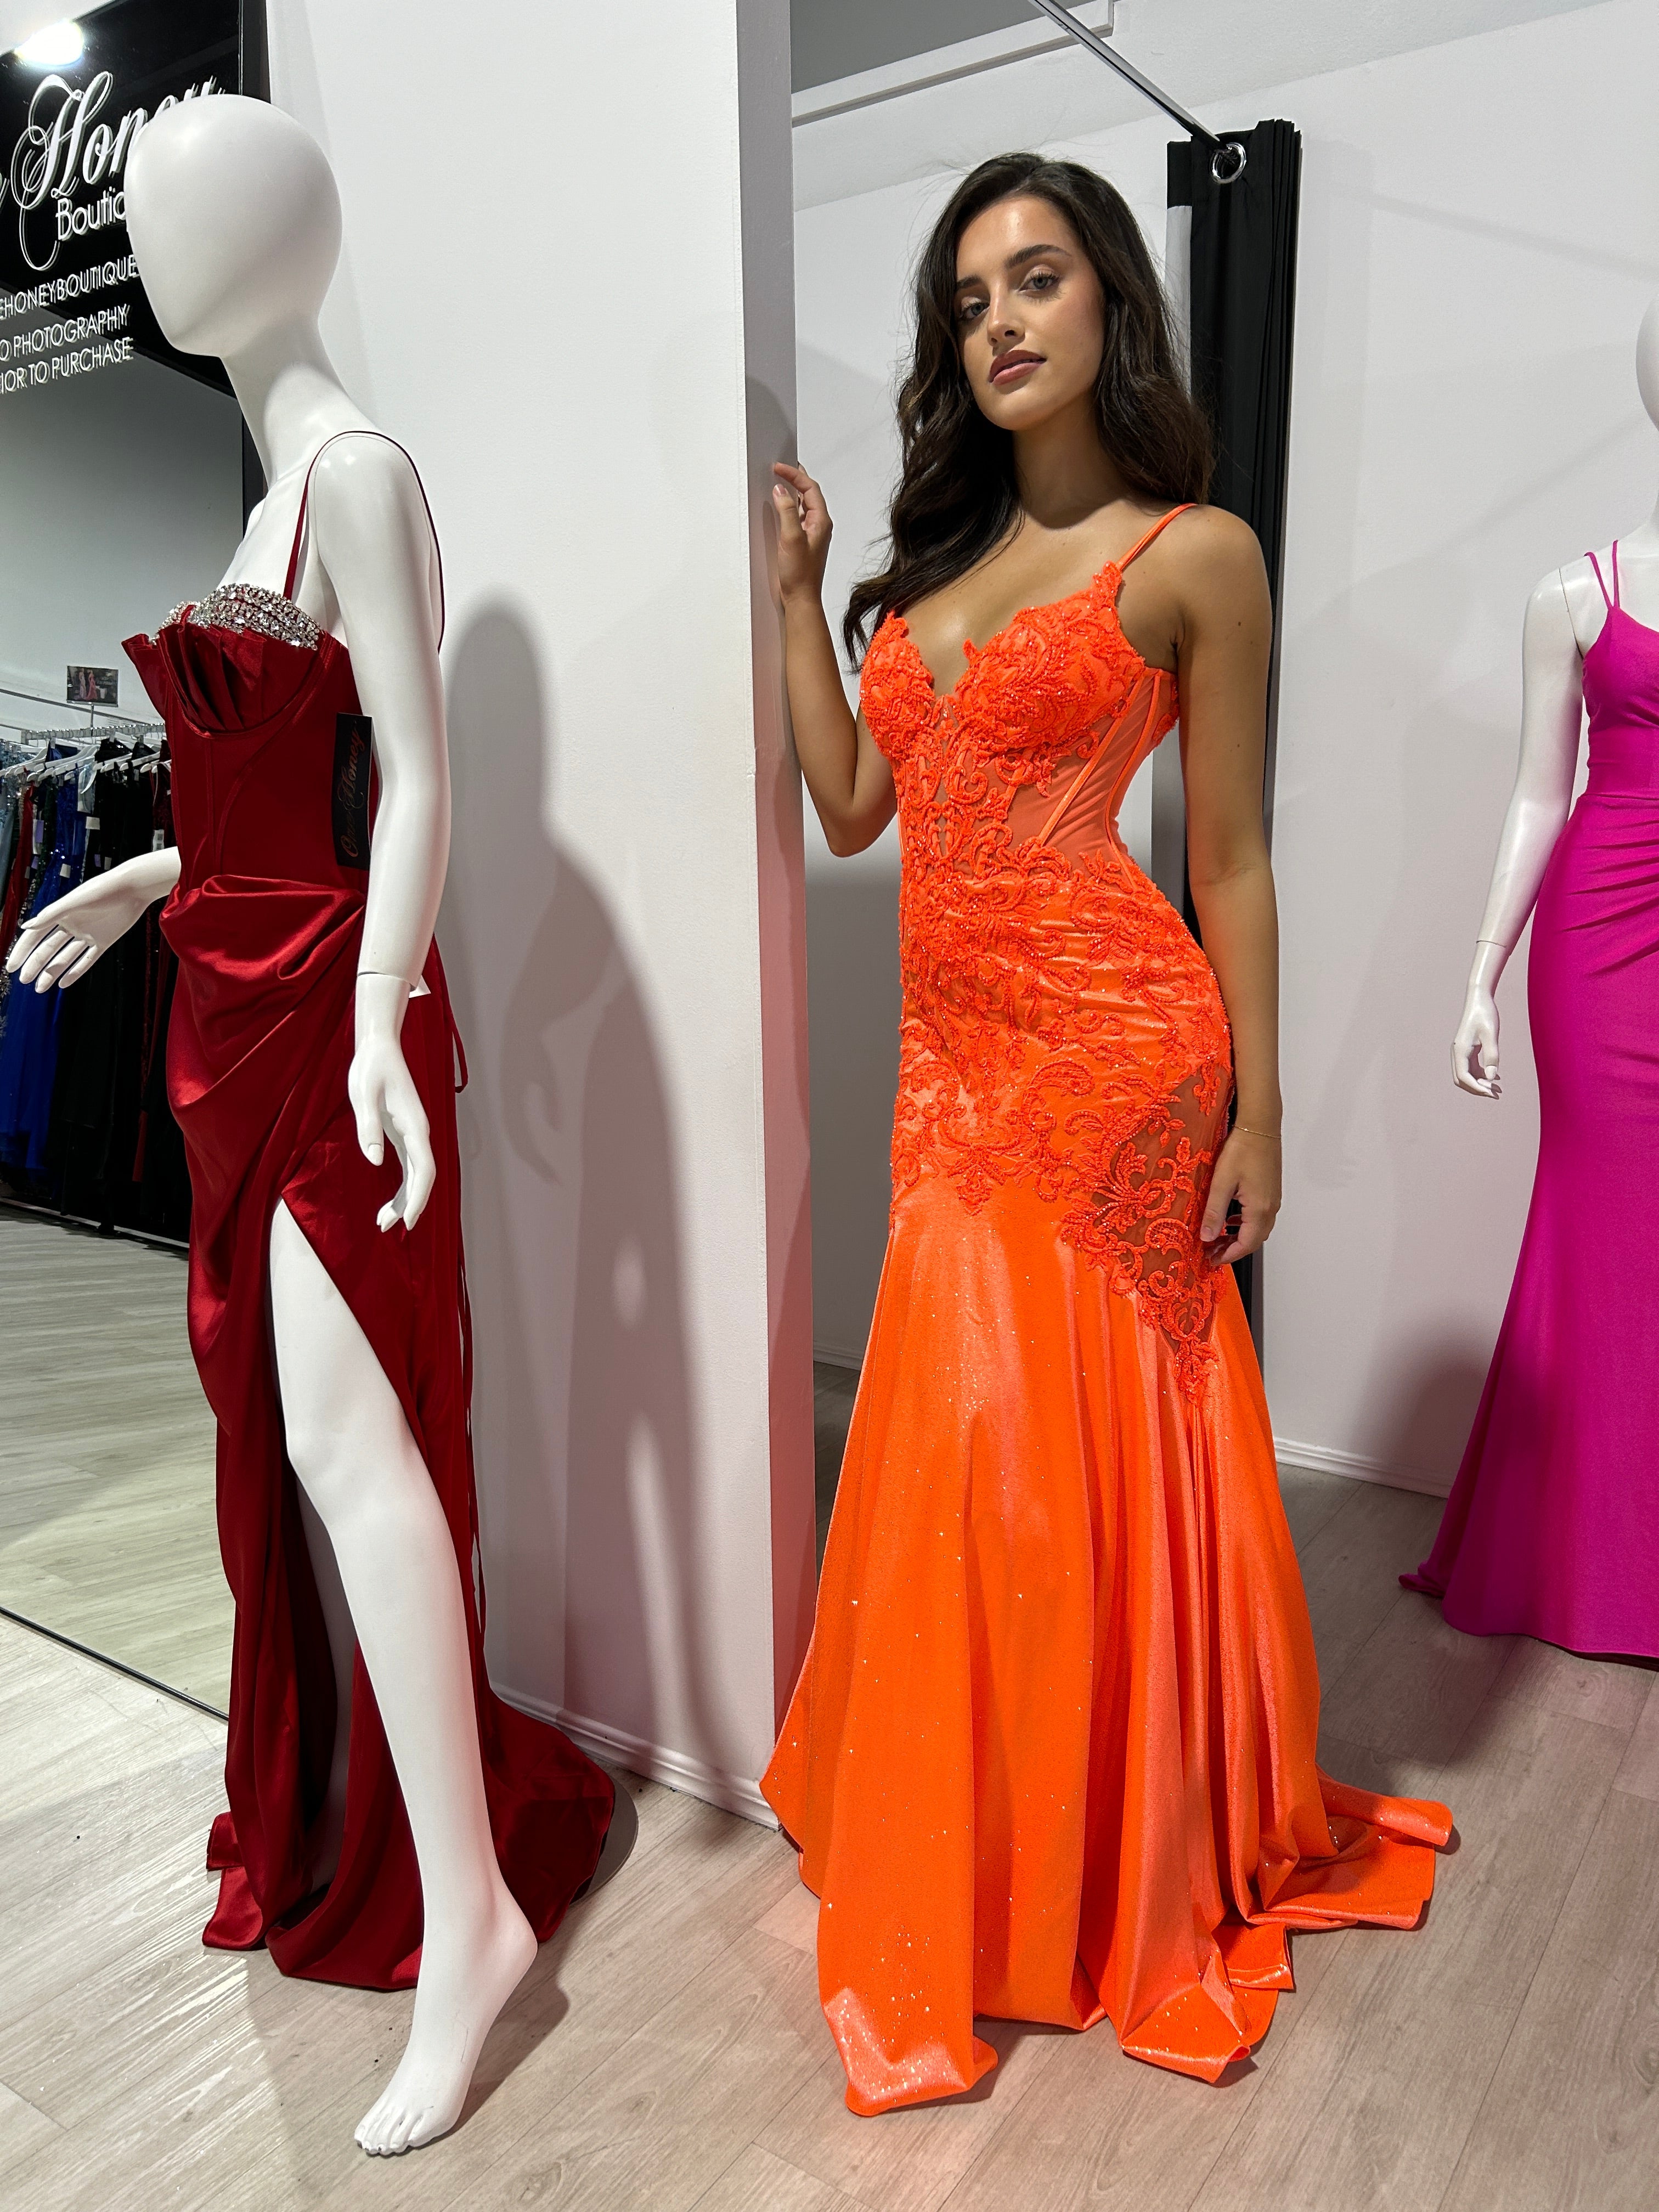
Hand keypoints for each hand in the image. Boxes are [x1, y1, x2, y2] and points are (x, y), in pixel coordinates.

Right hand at [4, 849, 174, 991]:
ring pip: (65, 958)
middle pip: (48, 950)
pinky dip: (76, 972)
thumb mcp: (73, 902)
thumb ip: (50, 915)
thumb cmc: (101, 889)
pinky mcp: (104, 941)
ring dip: (52, 972)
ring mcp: (87, 934)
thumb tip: (24, 927)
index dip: (23, 951)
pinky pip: (87, 961)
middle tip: (24, 981)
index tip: (12, 967)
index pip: (36, 936)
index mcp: (60, 914)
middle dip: (35, 965)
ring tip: (40, 988)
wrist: (132, 888)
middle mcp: (71, 925)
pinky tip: (64, 983)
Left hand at [349, 974, 434, 1231]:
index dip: (418, 1197)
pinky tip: (390, 1201)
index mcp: (415, 1126)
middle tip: (384, 1226)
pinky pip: (410, 1166)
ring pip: (417, 1175)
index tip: (408, 1221)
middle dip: (409, 1205)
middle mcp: (420, 1133)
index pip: (424, 1170)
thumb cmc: (370, 1068)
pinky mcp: (404, 1133)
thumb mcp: (362, 1095)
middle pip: (423, 1177)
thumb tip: (374, 1160)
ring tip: (382, 1220)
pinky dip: (403, 1187)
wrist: (379, 1047)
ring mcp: (413, 1134)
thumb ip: (368, 1127)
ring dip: (405, 1199)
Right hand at [770, 461, 832, 605]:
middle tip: (780, 468)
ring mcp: (811, 533)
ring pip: (803, 504)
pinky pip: (796, 517)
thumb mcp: (792, 538)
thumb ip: (788, 511)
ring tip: (779, 481)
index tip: (778, 468)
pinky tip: (778, 506)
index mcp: (821, 521)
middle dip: (795, 478)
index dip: (794, 474)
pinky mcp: (801, 541)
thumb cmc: (800, 575)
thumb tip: (781, 490)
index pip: (810, 488)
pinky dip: (788, 506)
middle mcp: (818, 525)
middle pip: (809, 493)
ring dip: (791, 491)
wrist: (800, 599)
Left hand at [1200, 1126, 1281, 1264]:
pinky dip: (1244, 1225)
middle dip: (1233, 1250)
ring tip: (1217, 1239)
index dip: (1228, 1256)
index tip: (1212, 1259)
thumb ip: (1214, 1212)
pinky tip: (1230, 1219)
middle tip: (1212, 1253)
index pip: (1246, 1244)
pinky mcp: (1271, 1191)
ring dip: (1239, 1238)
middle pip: (1254, 1240)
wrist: (1260, 1127)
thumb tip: (1206, 1237)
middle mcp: (1271, 1207)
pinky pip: (1260, 1217)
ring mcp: (1273, 1199)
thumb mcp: (1221, 1182)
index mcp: (1259, 1209)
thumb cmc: (1243, 1149)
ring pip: (1258, 1229)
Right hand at [1452, 989, 1499, 1096]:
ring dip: (1481, 1083)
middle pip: (1462, 1080)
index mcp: (1460, 1050)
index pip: (1464, 1077)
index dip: (1477, 1088)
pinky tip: (1496, 1077)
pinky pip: (1472, 1068)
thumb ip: (1492, 1056)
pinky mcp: (1468, 1049)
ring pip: (1468, 1075)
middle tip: (1496, 1094)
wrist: (1479, 998)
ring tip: (1499, 1088)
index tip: (1492, 1093)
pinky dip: (1482, 1075)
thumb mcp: (1491, 1034)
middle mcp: (1458, 1053)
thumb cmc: (1485, 1014)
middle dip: (1478, 1089)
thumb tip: (1492, 1077)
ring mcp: (1462, 1051)